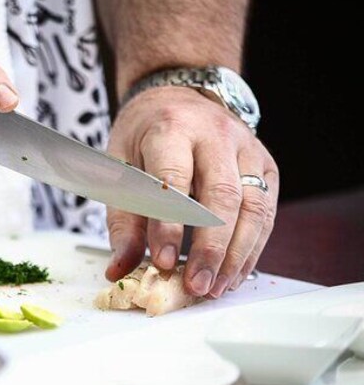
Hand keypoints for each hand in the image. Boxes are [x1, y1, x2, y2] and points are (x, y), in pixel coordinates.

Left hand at [104, 87, 279, 297]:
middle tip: (196, 285)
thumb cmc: (143, 137)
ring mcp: (246, 148)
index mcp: (171, 129)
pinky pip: (266, 210)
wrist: (178, 96)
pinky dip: (252, 246)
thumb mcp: (118, 168)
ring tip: (217, 287)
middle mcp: (215, 135)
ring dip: (237, 254)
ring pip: (253, 206)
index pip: (173, 180)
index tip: (162, 261)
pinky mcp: (265, 165)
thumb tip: (119, 270)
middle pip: (222, 195)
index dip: (169, 224)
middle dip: (211, 247)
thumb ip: (122, 221)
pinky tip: (234, 273)